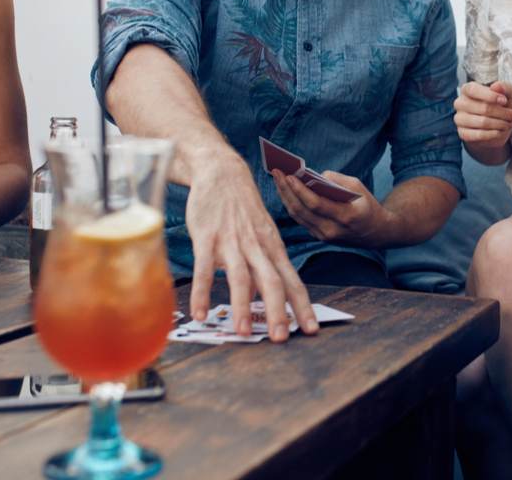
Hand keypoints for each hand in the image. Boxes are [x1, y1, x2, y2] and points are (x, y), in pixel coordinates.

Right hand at [186, 157, 317, 342]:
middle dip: (278, 312)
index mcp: (272, 248)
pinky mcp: (207, 237)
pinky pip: (205, 269)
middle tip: (281, 339)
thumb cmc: (242, 210)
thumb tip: (256, 299)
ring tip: (243, 333)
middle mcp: (257, 247)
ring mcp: (232, 242)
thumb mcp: (259, 236)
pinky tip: (200, 313)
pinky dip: (202, 292)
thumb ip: (261, 267)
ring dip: (243, 306)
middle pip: (272, 282)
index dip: (303, 306)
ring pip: (241, 277)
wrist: (222, 173)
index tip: (312, 329)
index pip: (293, 281)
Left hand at [273, 169, 390, 246]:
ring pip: (297, 216)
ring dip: (285, 197)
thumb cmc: (367, 205)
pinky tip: (285, 191)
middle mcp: (332, 230)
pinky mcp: (319, 237)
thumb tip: (313, 175)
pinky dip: (291, 204)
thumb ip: (336, 179)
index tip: (288, 175)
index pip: (315, 204)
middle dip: (286, 190)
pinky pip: (301, 219)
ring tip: (277, 179)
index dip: (299, 190)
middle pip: (301, 210)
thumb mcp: (359, 187)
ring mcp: (324, 236)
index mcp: (345, 216)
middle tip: (276, 173)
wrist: (376, 233)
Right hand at [454, 81, 511, 147]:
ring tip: (509, 124)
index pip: (473, 90)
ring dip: (500, 124)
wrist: (496, 128)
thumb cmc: (500, 107)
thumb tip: (496, 86)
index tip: (504, 101)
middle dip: (503, 113)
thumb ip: (504, 87)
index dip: (490, 95)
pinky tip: (500, 132)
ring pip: (482, 122)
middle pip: (483, 108)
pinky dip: (493, 134)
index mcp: (467, 89)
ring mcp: (459, 119)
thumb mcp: (507, 95)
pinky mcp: (462, 133)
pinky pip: (479, 135)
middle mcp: (460, 103)